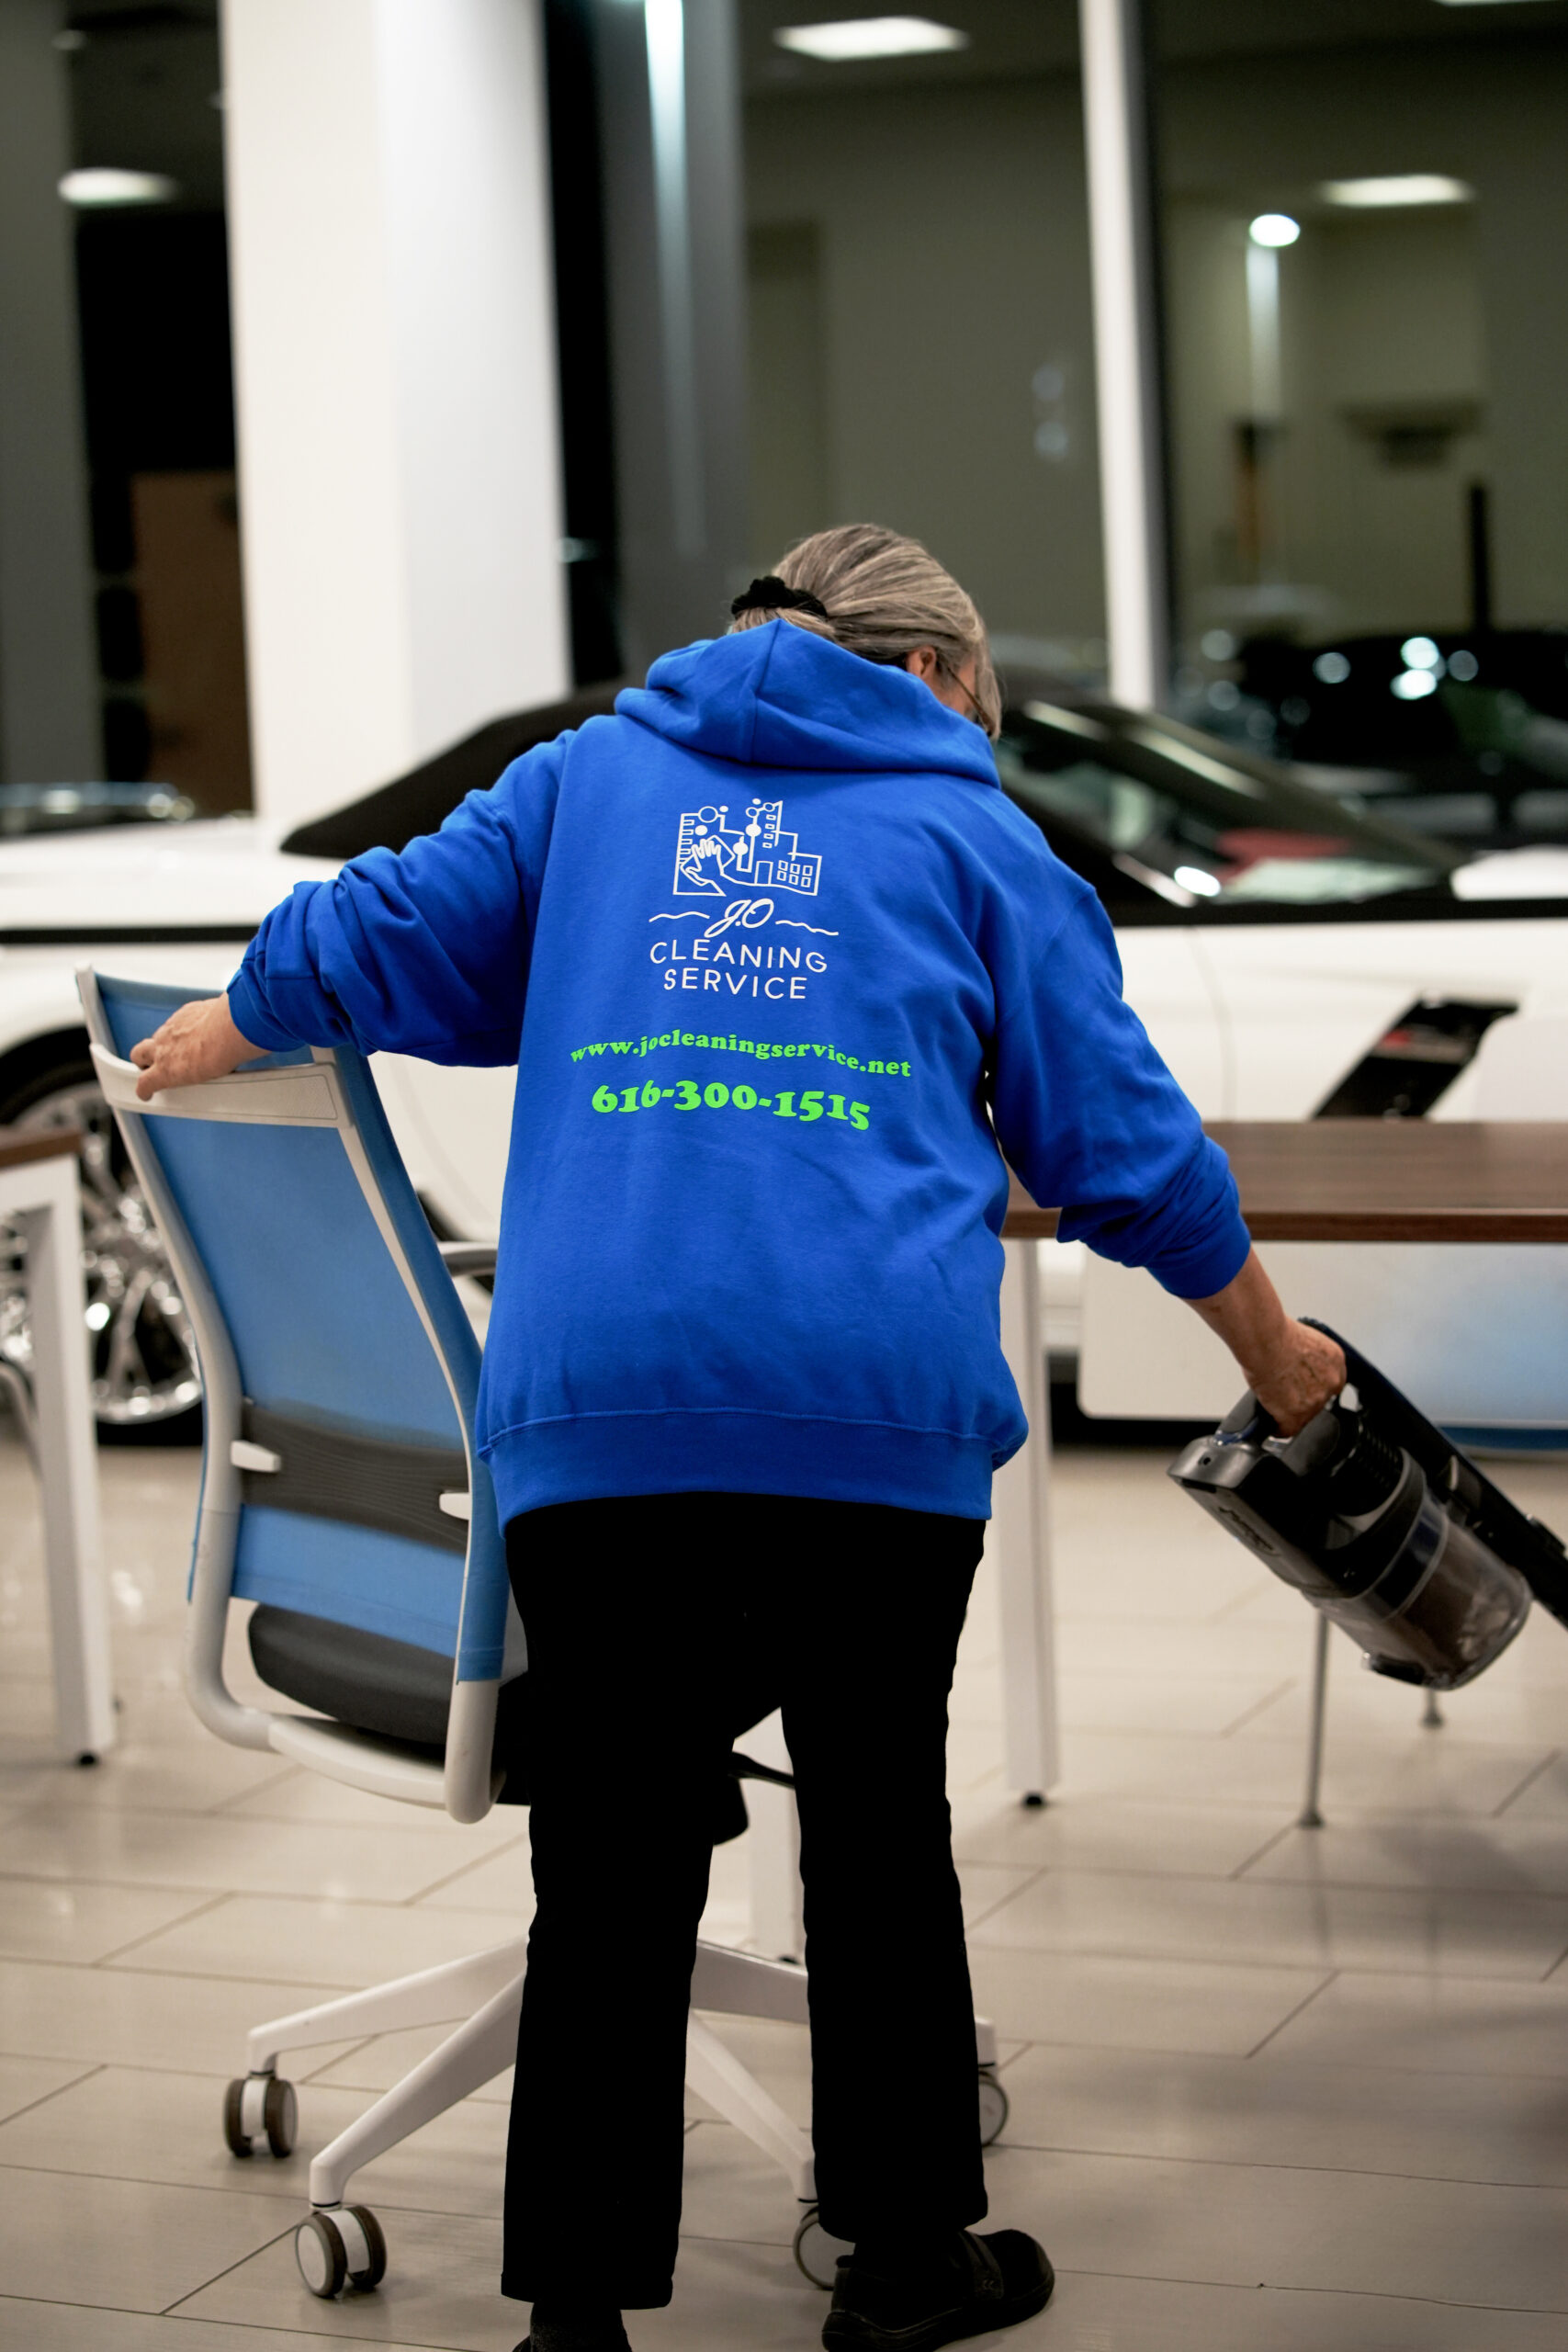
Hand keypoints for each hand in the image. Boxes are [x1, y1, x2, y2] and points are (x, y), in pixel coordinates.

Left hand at [129, 994, 260, 1100]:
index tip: (185, 1044)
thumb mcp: (236, 1017)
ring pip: (140, 1056)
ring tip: (149, 1079)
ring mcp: (165, 1049)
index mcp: (191, 1015)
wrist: (230, 1029)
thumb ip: (241, 1022)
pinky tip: (145, 1096)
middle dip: (150, 1051)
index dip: (177, 1039)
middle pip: (152, 1039)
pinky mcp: (163, 1071)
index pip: (177, 1027)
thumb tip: (263, 1023)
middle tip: (158, 1062)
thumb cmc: (239, 1021)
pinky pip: (144, 1083)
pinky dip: (144, 1091)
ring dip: (144, 1067)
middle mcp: (174, 1029)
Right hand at [1186, 1249, 1345, 1437]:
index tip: (1301, 1388)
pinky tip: (1270, 1420)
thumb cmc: (1275, 1331)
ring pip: (1303, 1417)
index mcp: (1336, 1361)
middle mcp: (1331, 1382)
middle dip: (1301, 1402)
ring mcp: (1315, 1401)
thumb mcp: (1303, 1337)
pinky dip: (1277, 1427)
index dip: (1312, 1387)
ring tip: (1273, 1403)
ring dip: (1288, 1413)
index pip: (1330, 1384)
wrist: (1265, 1339)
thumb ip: (1307, 1354)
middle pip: (1318, 1403)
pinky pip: (1287, 1430)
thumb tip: (1296, 1358)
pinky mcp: (1296, 1415)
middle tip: (1283, 1394)